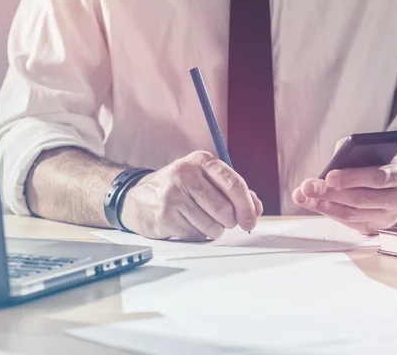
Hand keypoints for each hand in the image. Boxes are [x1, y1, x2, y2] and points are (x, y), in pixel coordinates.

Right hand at [120, 151, 262, 240]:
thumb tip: (256, 208)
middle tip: (224, 221)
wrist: (140, 197)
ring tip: (203, 220)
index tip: (251, 221)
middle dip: (230, 221)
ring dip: (213, 230)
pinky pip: (195, 235)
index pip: (234, 184)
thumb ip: (235, 191)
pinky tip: (187, 223)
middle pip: (225, 208)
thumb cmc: (181, 188)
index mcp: (202, 161)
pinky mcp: (164, 215)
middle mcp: (185, 173)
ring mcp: (172, 194)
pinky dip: (196, 234)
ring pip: (212, 226)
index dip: (247, 207)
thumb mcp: (207, 180)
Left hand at [292, 157, 396, 234]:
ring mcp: (387, 217)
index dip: (353, 177)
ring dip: (324, 204)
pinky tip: (312, 202)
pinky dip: (328, 211)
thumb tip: (332, 163)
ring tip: (302, 195)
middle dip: (331, 193)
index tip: (329, 176)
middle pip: (361, 199)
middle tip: (307, 186)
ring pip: (352, 214)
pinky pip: (348, 222)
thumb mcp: (376, 154)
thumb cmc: (383, 165)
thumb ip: (355, 153)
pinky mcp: (374, 228)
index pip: (378, 177)